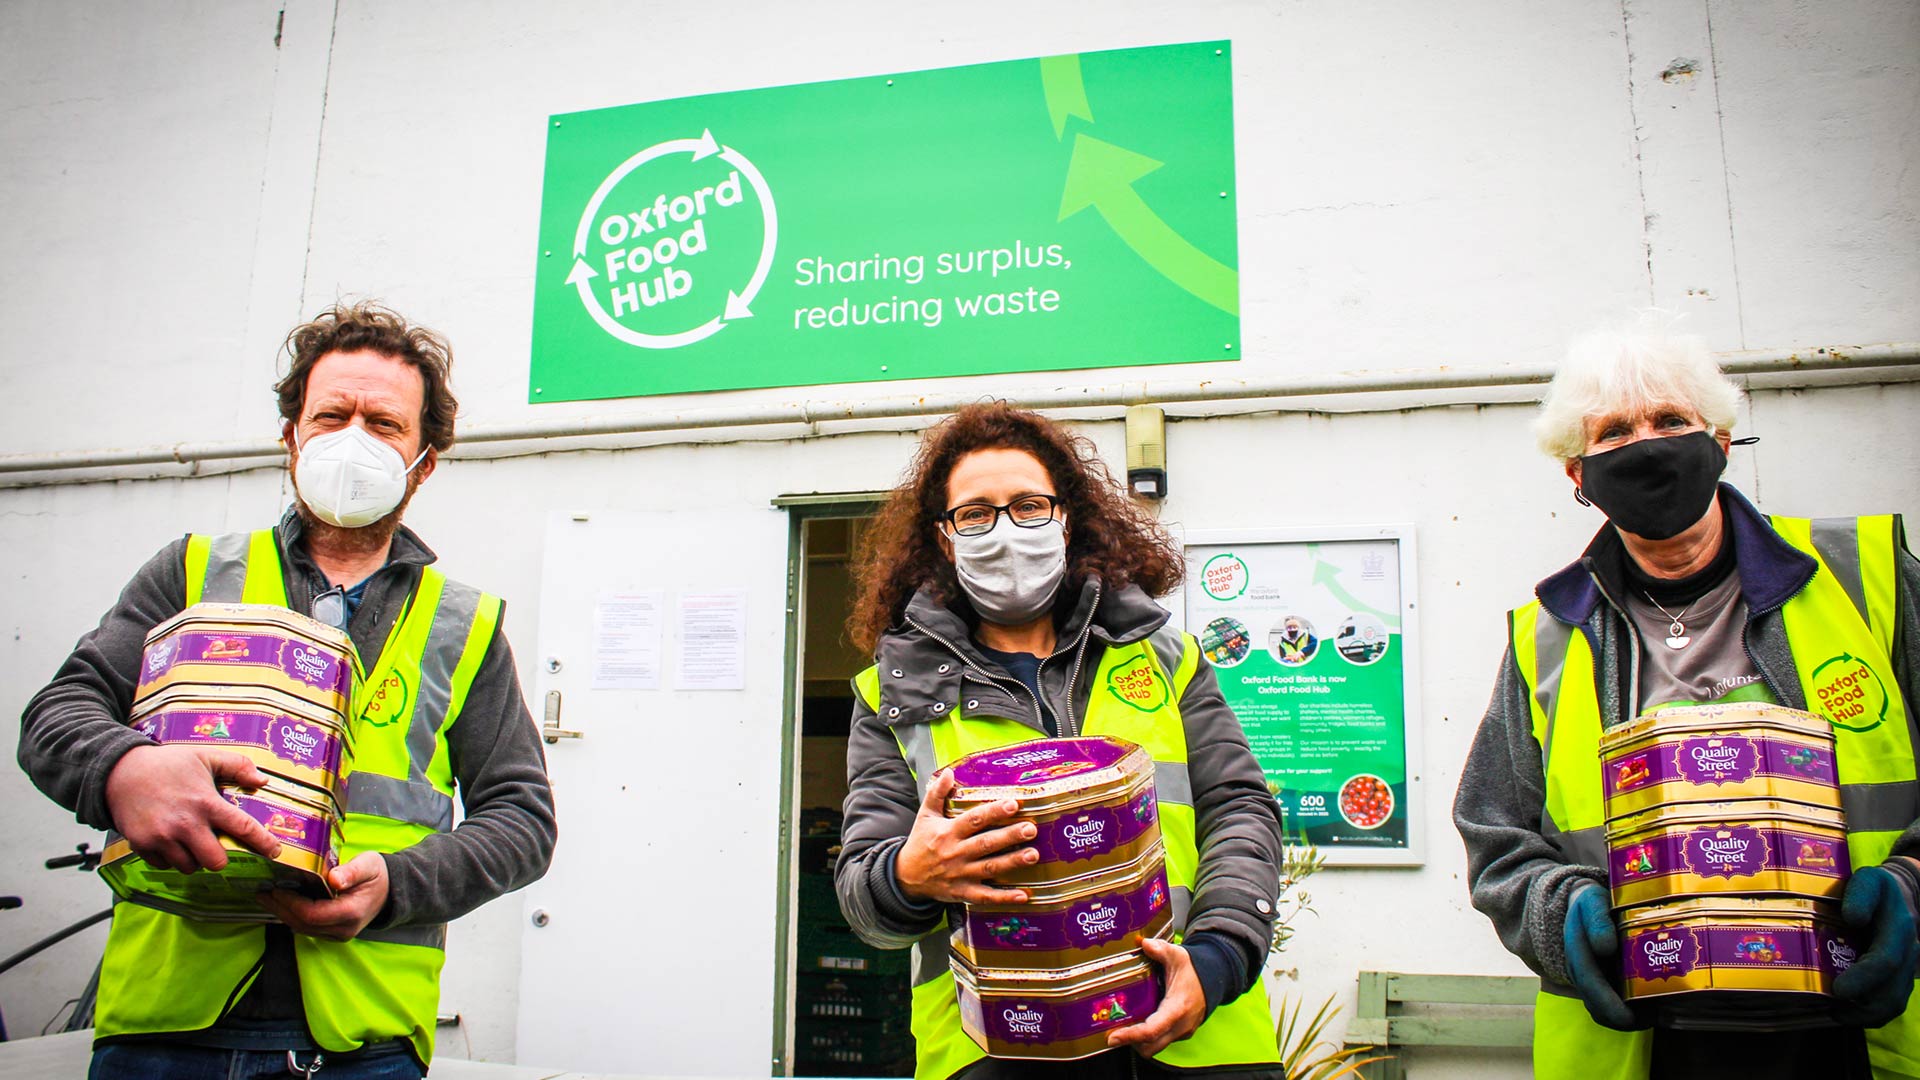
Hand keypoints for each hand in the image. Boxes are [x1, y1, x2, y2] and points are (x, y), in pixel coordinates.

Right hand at [103, 744, 281, 871]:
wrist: (119, 772)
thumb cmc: (166, 764)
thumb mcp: (205, 756)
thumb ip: (237, 765)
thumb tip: (262, 780)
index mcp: (206, 803)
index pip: (243, 828)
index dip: (263, 843)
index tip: (275, 853)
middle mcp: (185, 824)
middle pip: (216, 862)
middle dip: (220, 857)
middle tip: (215, 845)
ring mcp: (162, 838)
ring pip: (190, 867)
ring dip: (194, 859)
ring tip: (189, 840)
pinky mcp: (143, 846)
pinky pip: (165, 866)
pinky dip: (171, 859)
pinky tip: (170, 841)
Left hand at [258, 852, 389, 939]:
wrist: (390, 891)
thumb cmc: (377, 875)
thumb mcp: (369, 865)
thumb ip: (351, 872)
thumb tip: (333, 879)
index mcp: (351, 913)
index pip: (313, 914)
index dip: (291, 903)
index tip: (277, 888)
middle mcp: (343, 929)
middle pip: (302, 924)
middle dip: (280, 908)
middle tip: (262, 891)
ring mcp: (337, 934)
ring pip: (301, 928)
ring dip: (282, 912)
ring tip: (266, 896)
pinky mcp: (331, 933)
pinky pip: (306, 927)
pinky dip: (291, 915)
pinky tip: (281, 902)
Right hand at [894, 770, 1035, 904]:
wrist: (905, 876)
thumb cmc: (920, 843)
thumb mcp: (925, 816)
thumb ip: (937, 793)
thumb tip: (949, 772)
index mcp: (948, 832)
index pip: (974, 820)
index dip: (993, 812)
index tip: (1013, 804)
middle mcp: (956, 853)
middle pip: (986, 843)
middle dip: (1010, 836)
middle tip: (1031, 829)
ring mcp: (961, 875)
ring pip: (990, 868)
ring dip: (1012, 862)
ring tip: (1033, 855)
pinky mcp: (963, 893)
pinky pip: (985, 896)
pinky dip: (1004, 897)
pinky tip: (1023, 895)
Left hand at [1106, 936, 1205, 1055]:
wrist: (1215, 979)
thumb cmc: (1196, 970)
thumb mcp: (1178, 956)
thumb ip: (1161, 949)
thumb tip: (1144, 944)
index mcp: (1177, 1008)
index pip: (1152, 1030)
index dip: (1131, 1036)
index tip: (1113, 1037)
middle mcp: (1180, 1025)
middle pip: (1150, 1047)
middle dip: (1130, 1042)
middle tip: (1112, 1031)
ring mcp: (1181, 1032)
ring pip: (1155, 1047)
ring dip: (1138, 1041)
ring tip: (1123, 1026)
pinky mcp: (1180, 1033)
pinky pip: (1161, 1041)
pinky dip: (1148, 1037)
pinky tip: (1138, 1021)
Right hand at [1565, 885, 1646, 1030]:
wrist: (1583, 905)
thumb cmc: (1591, 903)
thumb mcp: (1592, 902)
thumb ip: (1597, 921)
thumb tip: (1605, 947)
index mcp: (1577, 954)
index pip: (1590, 985)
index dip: (1608, 1005)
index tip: (1629, 1018)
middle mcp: (1580, 972)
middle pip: (1596, 1006)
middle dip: (1622, 1019)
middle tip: (1652, 1020)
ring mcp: (1590, 979)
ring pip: (1603, 1010)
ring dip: (1627, 1018)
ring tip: (1655, 1017)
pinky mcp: (1601, 982)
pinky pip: (1611, 1004)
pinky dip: (1629, 1011)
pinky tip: (1650, 1009)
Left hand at [1832, 865, 1918, 1026]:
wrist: (1904, 894)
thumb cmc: (1878, 887)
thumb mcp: (1868, 880)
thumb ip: (1860, 896)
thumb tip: (1852, 918)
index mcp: (1899, 930)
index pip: (1884, 961)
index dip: (1862, 979)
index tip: (1838, 990)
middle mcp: (1908, 954)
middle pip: (1891, 993)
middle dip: (1862, 1009)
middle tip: (1831, 1012)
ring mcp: (1908, 968)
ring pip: (1894, 1003)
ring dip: (1865, 1016)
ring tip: (1834, 1015)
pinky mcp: (1901, 977)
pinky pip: (1892, 1002)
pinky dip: (1871, 1013)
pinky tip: (1846, 1013)